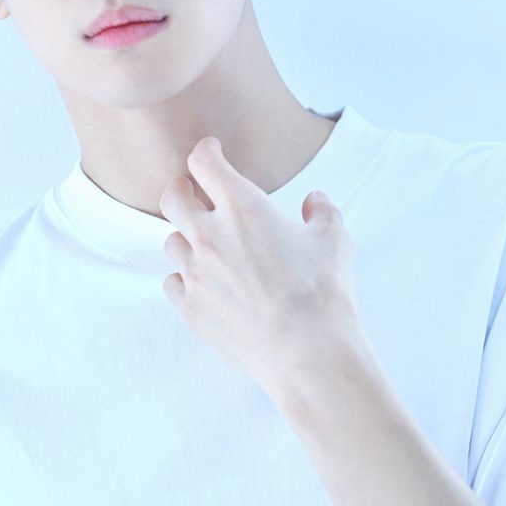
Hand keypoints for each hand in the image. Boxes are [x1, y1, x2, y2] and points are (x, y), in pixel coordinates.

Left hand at [159, 136, 364, 396]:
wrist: (307, 353)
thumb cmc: (323, 293)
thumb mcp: (334, 240)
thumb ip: (321, 211)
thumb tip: (314, 200)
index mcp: (242, 207)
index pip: (203, 162)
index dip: (206, 151)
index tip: (212, 151)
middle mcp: (209, 234)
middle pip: (173, 197)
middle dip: (182, 189)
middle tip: (193, 192)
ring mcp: (195, 272)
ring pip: (171, 241)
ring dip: (186, 237)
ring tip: (206, 244)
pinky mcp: (189, 307)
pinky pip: (172, 281)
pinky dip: (184, 277)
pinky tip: (203, 282)